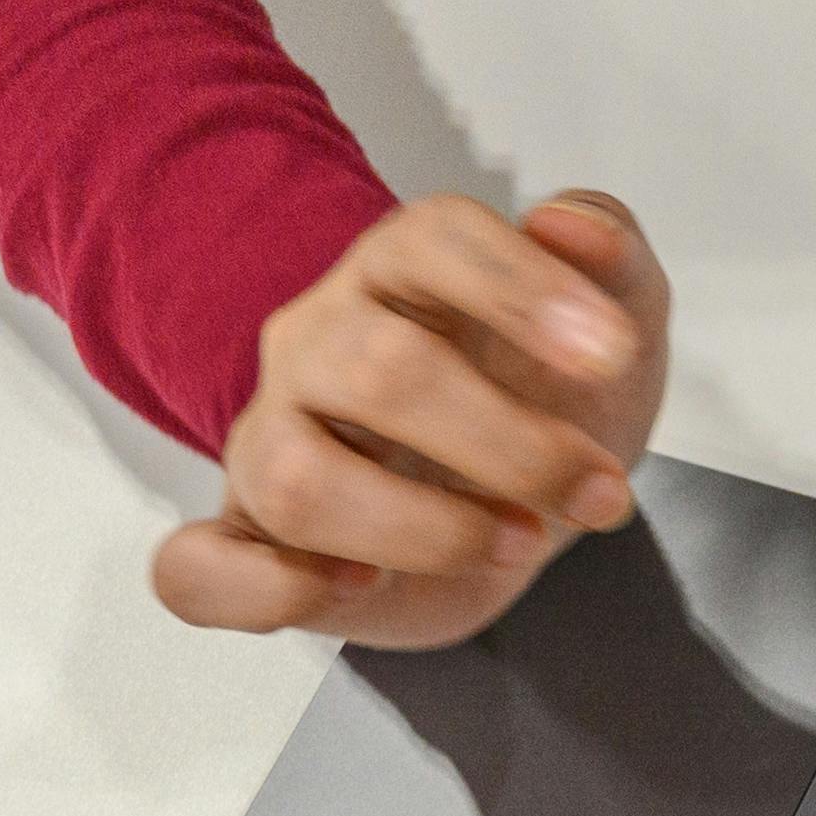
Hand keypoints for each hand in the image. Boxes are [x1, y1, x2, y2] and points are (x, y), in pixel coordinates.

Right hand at [150, 191, 664, 651]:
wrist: (516, 499)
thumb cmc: (545, 394)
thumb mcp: (615, 322)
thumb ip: (611, 250)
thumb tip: (570, 225)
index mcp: (401, 269)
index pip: (434, 240)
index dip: (521, 289)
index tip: (611, 353)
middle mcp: (319, 343)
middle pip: (379, 371)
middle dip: (511, 446)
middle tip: (602, 493)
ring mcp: (271, 440)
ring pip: (296, 481)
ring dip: (422, 528)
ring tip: (517, 543)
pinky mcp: (249, 539)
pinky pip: (200, 569)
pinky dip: (266, 591)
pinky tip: (357, 584)